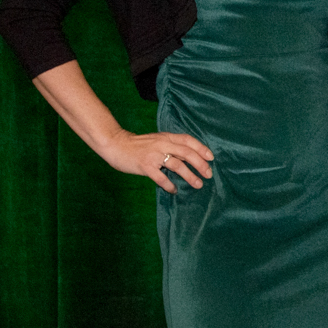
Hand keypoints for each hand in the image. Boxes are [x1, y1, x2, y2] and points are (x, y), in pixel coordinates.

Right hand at [99, 129, 213, 192]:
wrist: (116, 144)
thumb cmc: (138, 145)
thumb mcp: (157, 140)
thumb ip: (171, 146)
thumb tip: (190, 157)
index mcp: (166, 137)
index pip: (188, 140)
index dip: (201, 148)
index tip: (211, 158)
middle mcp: (162, 144)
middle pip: (187, 153)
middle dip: (201, 164)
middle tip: (208, 174)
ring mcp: (153, 155)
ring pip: (177, 165)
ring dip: (190, 176)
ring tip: (198, 184)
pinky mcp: (145, 166)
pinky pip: (161, 178)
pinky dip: (169, 185)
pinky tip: (174, 190)